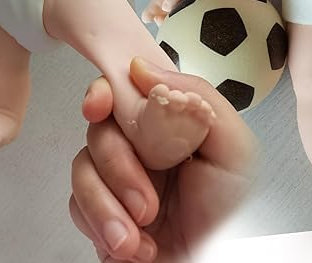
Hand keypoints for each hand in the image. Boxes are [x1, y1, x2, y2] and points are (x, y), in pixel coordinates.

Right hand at [70, 58, 257, 262]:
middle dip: (117, 166)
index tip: (98, 106)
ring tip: (139, 235)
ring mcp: (119, 181)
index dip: (104, 92)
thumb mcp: (234, 148)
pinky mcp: (102, 215)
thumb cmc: (233, 213)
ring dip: (107, 205)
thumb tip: (141, 68)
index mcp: (169, 124)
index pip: (127, 91)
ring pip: (83, 167)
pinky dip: (103, 227)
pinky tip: (136, 247)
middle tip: (146, 202)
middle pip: (100, 129)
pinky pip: (77, 207)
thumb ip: (198, 97)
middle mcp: (141, 147)